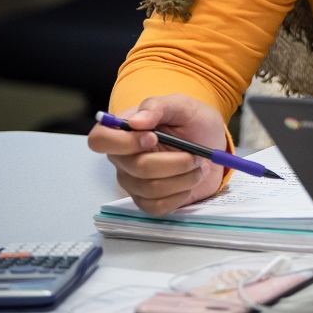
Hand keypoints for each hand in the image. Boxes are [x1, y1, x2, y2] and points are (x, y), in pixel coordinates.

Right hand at [87, 94, 226, 215]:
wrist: (213, 145)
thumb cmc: (193, 122)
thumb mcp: (181, 105)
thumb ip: (157, 107)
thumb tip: (136, 121)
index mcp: (123, 131)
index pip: (99, 140)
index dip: (123, 142)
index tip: (153, 137)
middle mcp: (122, 159)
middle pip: (136, 168)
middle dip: (175, 162)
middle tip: (197, 155)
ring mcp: (133, 182)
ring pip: (151, 189)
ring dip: (185, 178)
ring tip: (199, 166)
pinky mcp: (147, 200)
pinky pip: (157, 206)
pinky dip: (181, 194)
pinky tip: (190, 181)